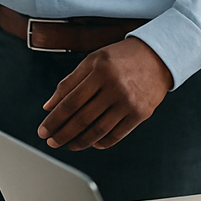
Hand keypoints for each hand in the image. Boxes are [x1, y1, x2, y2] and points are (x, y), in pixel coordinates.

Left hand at [36, 37, 172, 149]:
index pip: (70, 102)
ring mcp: (129, 102)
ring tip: (69, 144)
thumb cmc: (121, 57)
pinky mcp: (140, 113)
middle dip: (63, 134)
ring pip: (98, 130)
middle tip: (52, 142)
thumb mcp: (93, 61)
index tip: (43, 130)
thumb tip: (49, 106)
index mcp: (100, 70)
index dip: (54, 119)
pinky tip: (92, 143)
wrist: (158, 56)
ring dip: (80, 141)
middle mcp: (115, 86)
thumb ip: (69, 82)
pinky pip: (116, 134)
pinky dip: (101, 142)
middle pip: (82, 118)